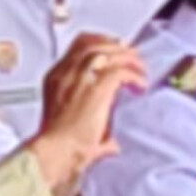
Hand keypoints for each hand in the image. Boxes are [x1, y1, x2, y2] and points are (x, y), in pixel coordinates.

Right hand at [28, 34, 146, 195]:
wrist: (54, 152)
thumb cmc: (57, 145)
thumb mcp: (66, 124)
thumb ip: (86, 123)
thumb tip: (110, 143)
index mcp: (54, 78)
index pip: (78, 47)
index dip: (100, 44)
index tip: (115, 50)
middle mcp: (66, 73)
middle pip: (94, 43)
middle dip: (117, 46)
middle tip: (132, 55)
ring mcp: (81, 79)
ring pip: (109, 52)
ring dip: (129, 58)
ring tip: (140, 69)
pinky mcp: (97, 89)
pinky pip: (122, 71)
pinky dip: (135, 76)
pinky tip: (140, 85)